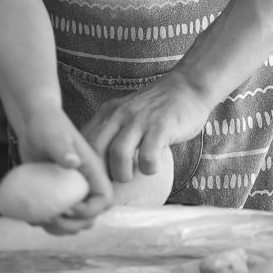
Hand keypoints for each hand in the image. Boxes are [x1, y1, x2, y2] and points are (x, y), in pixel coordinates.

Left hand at [15, 108, 112, 233]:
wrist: (33, 123)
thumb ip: (63, 149)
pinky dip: (46, 223)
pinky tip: (30, 216)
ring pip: (73, 223)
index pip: (104, 201)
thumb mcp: (54, 136)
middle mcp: (85, 185)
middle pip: (90, 218)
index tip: (67, 207)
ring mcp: (70, 192)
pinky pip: (58, 218)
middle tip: (48, 217)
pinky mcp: (56, 196)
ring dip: (58, 229)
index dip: (89, 211)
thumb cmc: (46, 124)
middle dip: (71, 225)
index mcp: (93, 172)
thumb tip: (73, 162)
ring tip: (38, 219)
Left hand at [80, 71, 213, 183]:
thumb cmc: (157, 109)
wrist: (188, 87)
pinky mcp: (161, 127)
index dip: (85, 165)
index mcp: (108, 113)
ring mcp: (140, 120)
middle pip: (95, 148)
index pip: (84, 141)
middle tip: (110, 186)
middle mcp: (120, 115)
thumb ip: (112, 132)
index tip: (93, 180)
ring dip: (123, 173)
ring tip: (132, 177)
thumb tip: (98, 164)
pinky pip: (148, 156)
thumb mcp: (127, 114)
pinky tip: (153, 167)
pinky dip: (149, 169)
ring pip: (118, 154)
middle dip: (100, 174)